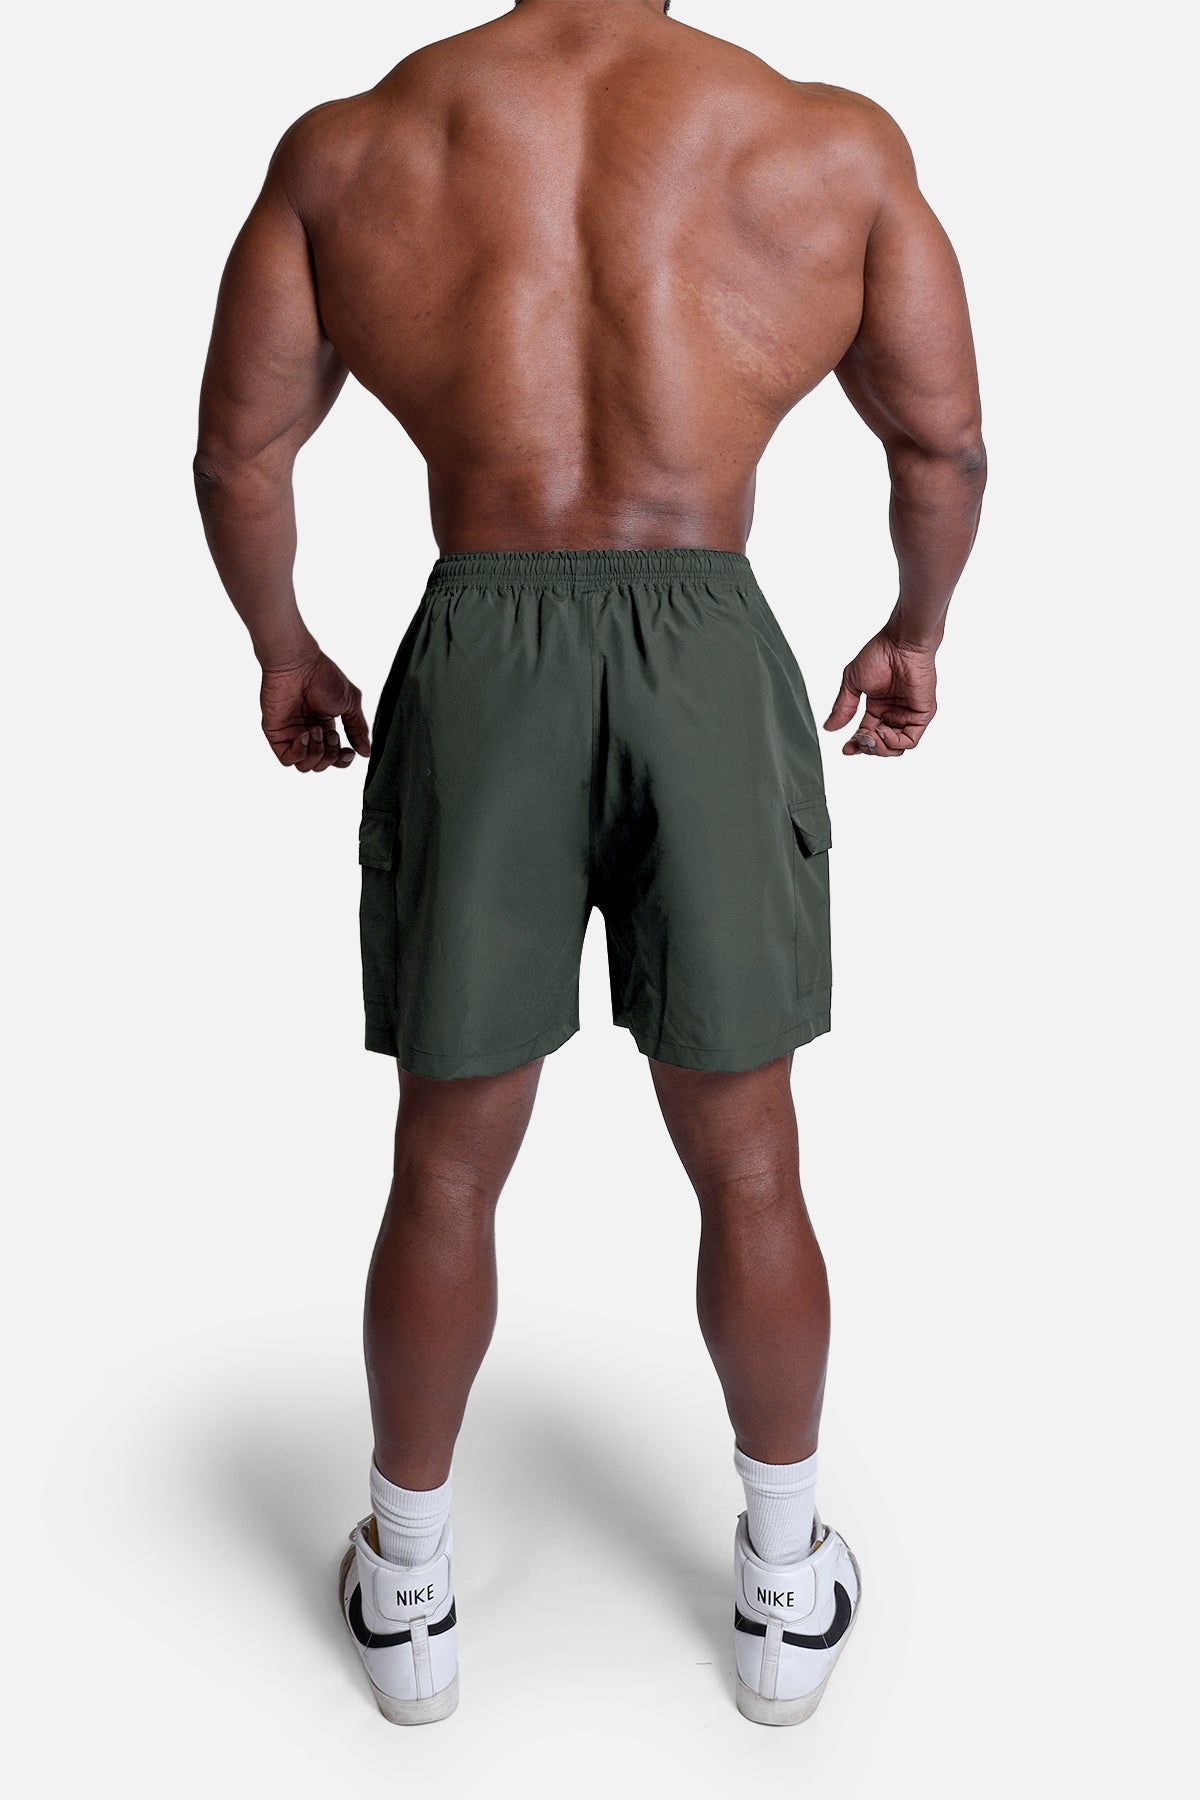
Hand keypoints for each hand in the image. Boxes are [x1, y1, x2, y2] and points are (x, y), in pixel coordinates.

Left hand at [259, 649, 370, 771]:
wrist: (299, 663)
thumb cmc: (323, 676)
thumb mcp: (350, 704)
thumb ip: (358, 729)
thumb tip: (366, 753)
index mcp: (325, 727)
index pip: (334, 757)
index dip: (342, 761)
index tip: (350, 751)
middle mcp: (308, 733)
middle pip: (321, 764)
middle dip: (331, 755)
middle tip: (331, 734)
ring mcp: (291, 734)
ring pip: (304, 766)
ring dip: (316, 753)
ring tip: (317, 731)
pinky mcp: (276, 734)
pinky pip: (287, 759)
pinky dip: (300, 753)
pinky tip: (305, 735)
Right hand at [824, 630, 936, 756]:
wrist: (901, 643)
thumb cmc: (879, 655)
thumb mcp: (853, 684)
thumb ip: (843, 707)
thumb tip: (829, 727)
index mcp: (878, 707)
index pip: (867, 734)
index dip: (856, 745)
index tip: (845, 749)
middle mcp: (893, 713)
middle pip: (880, 745)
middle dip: (867, 747)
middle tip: (859, 738)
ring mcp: (908, 715)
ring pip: (895, 748)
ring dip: (879, 747)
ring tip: (869, 734)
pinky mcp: (922, 715)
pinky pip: (910, 740)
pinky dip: (893, 742)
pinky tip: (882, 730)